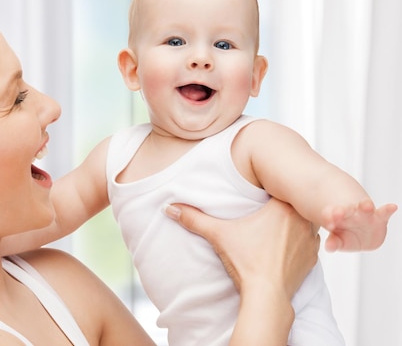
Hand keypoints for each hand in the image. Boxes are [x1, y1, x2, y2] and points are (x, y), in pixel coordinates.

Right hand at [164, 198, 318, 298]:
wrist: (267, 295)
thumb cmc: (246, 262)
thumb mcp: (218, 235)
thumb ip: (194, 218)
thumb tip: (170, 208)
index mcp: (282, 207)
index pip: (284, 186)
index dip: (274, 187)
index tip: (264, 190)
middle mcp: (302, 220)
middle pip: (296, 202)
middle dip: (284, 203)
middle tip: (270, 205)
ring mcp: (311, 240)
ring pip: (306, 221)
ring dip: (296, 222)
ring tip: (280, 224)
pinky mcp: (313, 259)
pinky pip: (311, 242)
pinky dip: (301, 241)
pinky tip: (287, 244)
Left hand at [322, 199, 396, 251]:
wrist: (362, 235)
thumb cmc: (346, 236)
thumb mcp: (339, 241)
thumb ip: (334, 242)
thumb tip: (329, 247)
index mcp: (335, 217)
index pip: (329, 215)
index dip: (328, 218)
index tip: (328, 223)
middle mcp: (349, 212)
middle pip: (345, 210)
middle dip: (342, 211)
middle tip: (338, 213)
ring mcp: (364, 214)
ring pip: (363, 208)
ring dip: (364, 206)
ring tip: (366, 206)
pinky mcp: (379, 218)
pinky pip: (384, 213)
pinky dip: (388, 210)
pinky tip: (393, 207)